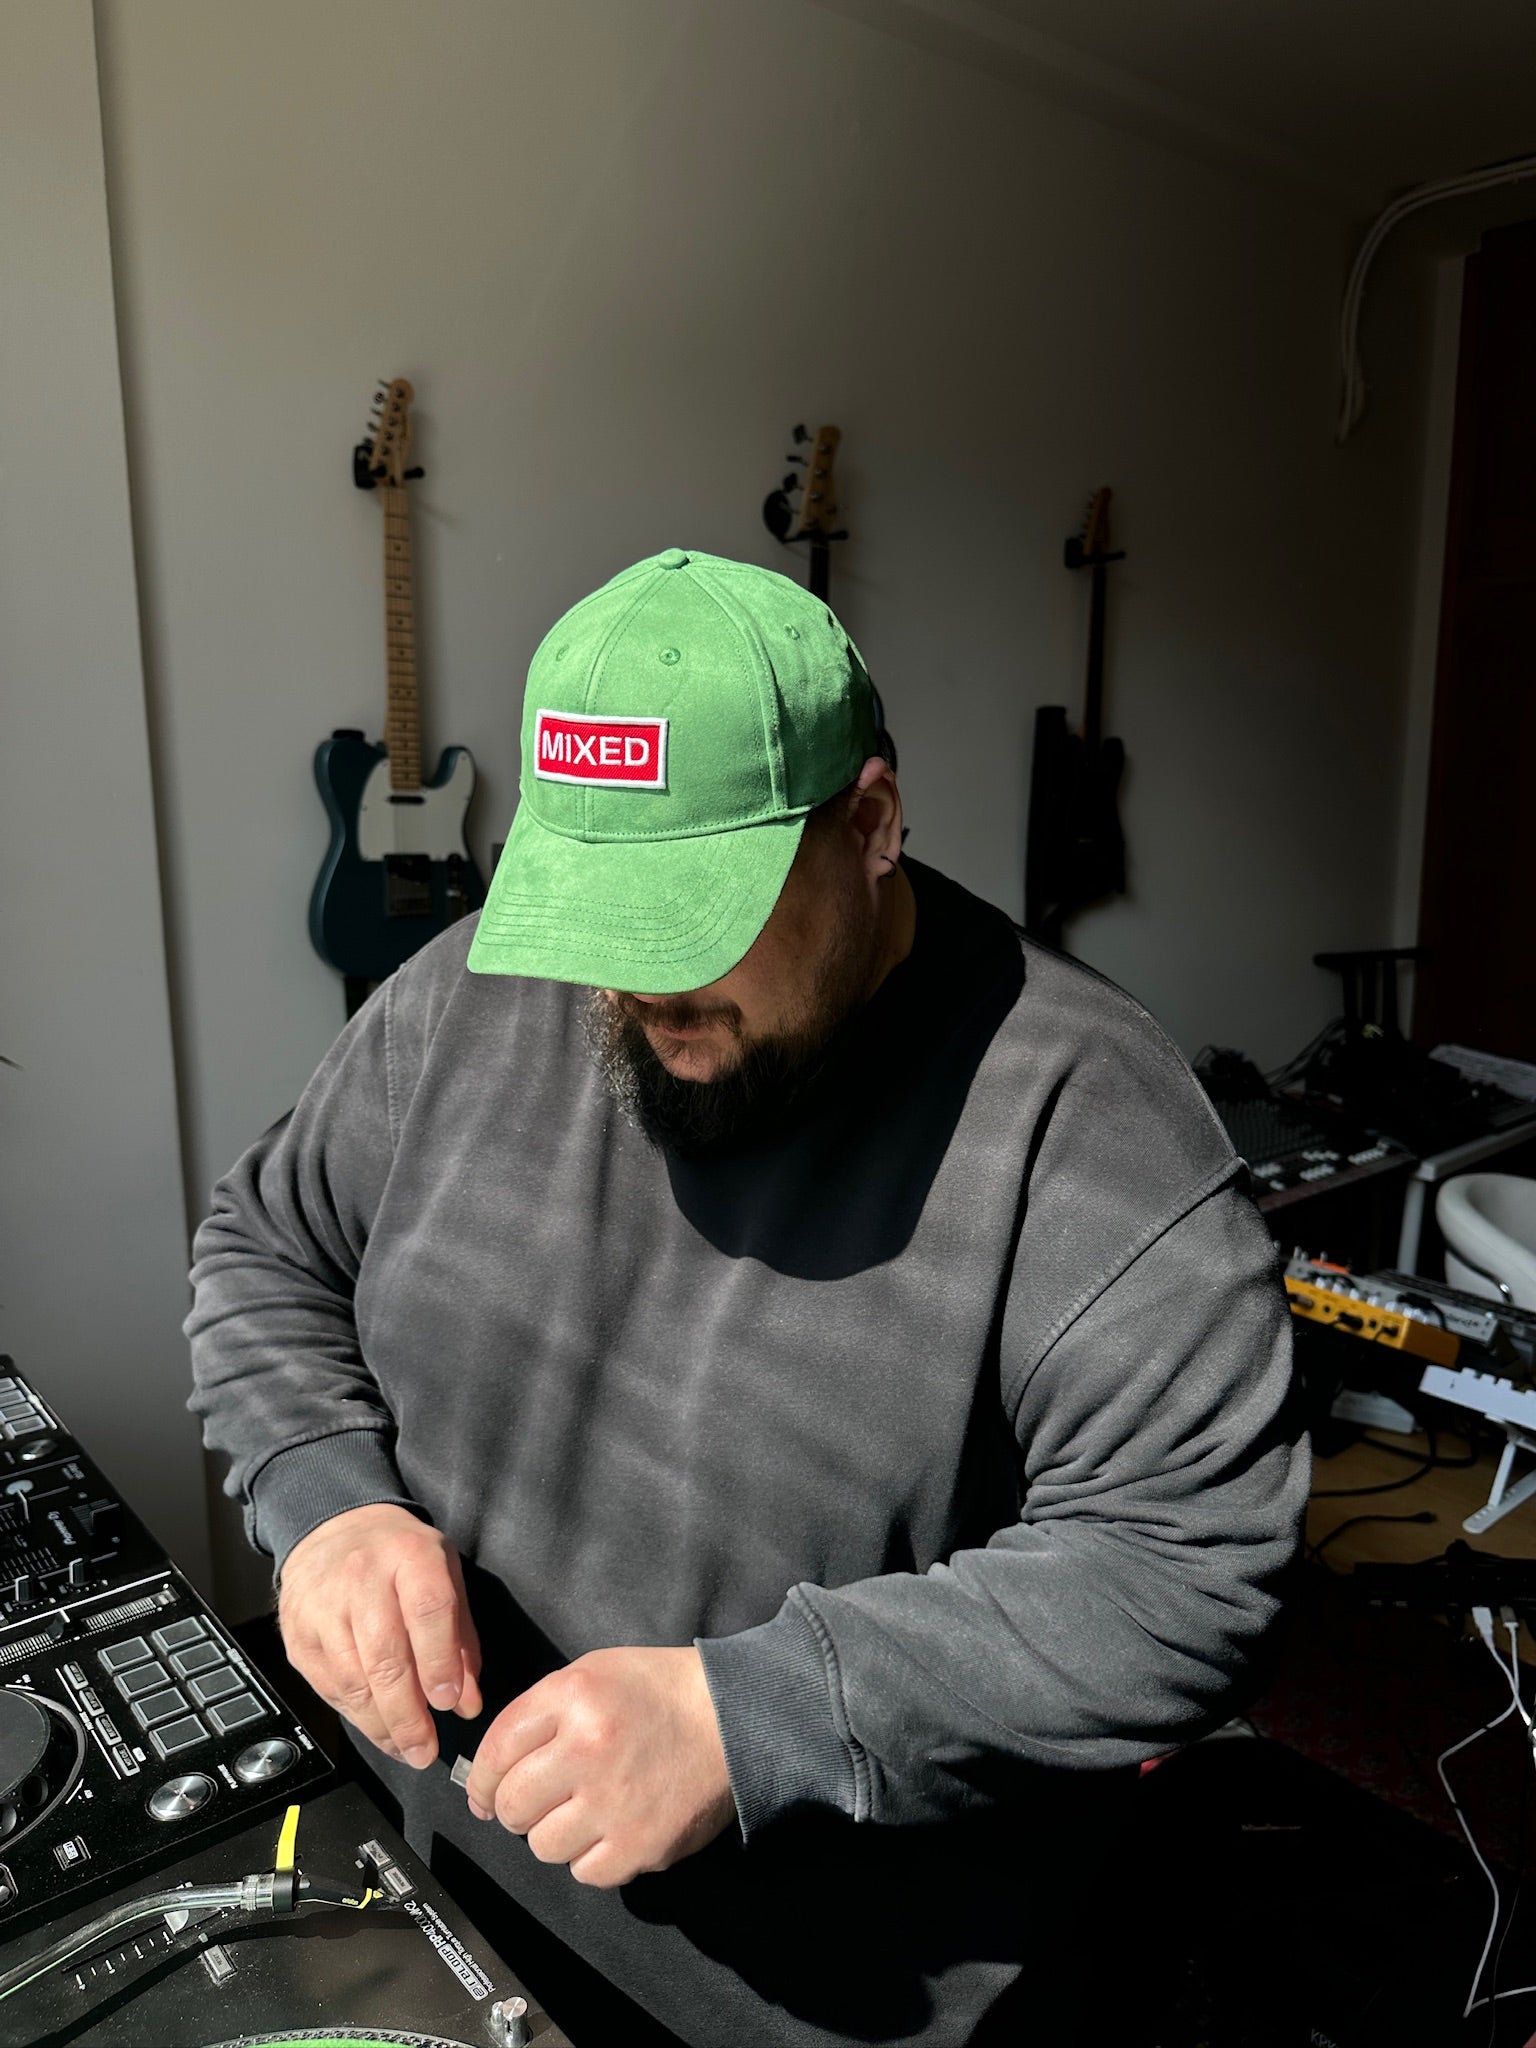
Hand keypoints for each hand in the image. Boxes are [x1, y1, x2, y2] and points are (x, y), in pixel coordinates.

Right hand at [277, 1502, 481, 1767]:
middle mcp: (363, 1579)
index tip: (450, 1703)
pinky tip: (377, 1728)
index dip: (439, 1662)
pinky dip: (355, 1716)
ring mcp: (323, 1607)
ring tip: (406, 1748)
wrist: (334, 1527)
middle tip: (426, 1750)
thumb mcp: (445, 1575)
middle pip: (385, 1657)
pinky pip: (328, 1687)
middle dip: (408, 1714)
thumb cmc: (400, 1556)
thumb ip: (460, 1639)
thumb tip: (468, 1702)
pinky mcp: (298, 1635)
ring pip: (352, 1680)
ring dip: (381, 1725)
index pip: (428, 1611)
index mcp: (410, 1556)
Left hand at [464, 1647, 736, 1887]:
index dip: (480, 1778)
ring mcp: (615, 1803)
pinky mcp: (642, 1845)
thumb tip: (491, 1772)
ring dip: (553, 1833)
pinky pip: (585, 1872)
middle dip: (514, 1807)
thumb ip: (539, 1713)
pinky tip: (609, 1829)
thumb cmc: (657, 1691)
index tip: (483, 1793)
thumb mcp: (591, 1673)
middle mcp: (588, 1749)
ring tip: (581, 1812)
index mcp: (573, 1698)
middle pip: (512, 1805)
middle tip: (535, 1801)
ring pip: (542, 1846)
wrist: (733, 1717)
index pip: (496, 1750)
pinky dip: (590, 1857)